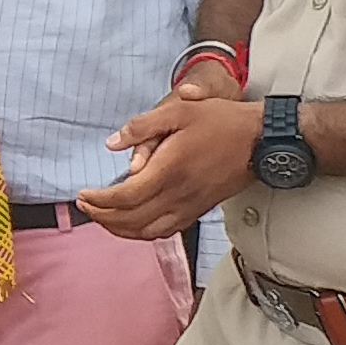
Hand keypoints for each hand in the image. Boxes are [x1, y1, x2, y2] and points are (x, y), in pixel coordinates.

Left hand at [85, 70, 259, 240]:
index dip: (99, 201)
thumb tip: (112, 143)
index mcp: (170, 170)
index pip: (125, 197)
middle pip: (131, 220)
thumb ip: (142, 126)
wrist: (261, 141)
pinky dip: (143, 233)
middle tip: (85, 206)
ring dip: (120, 229)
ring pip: (148, 232)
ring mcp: (191, 206)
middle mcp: (179, 194)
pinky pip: (165, 231)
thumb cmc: (222, 122)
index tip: (84, 195)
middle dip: (102, 217)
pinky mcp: (199, 211)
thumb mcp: (179, 111)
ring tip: (102, 217)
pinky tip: (133, 224)